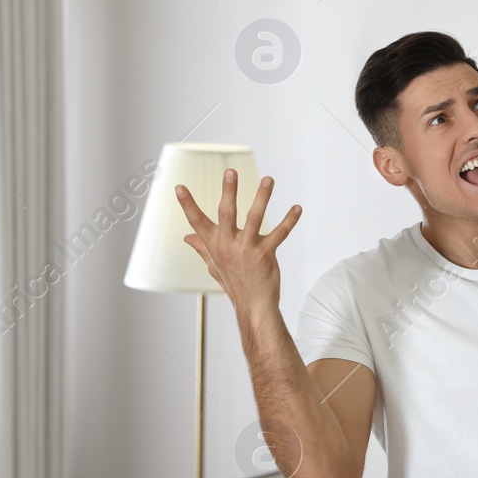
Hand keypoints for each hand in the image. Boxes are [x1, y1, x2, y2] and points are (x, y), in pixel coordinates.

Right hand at [176, 171, 300, 316]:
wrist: (253, 305)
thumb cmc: (233, 282)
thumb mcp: (213, 265)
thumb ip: (201, 247)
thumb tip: (186, 237)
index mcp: (214, 245)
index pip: (196, 221)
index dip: (187, 204)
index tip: (179, 187)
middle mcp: (228, 245)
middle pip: (226, 213)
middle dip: (228, 191)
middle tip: (230, 171)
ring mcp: (247, 249)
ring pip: (255, 218)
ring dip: (262, 197)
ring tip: (268, 179)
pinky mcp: (265, 254)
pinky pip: (279, 234)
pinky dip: (290, 220)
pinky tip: (298, 208)